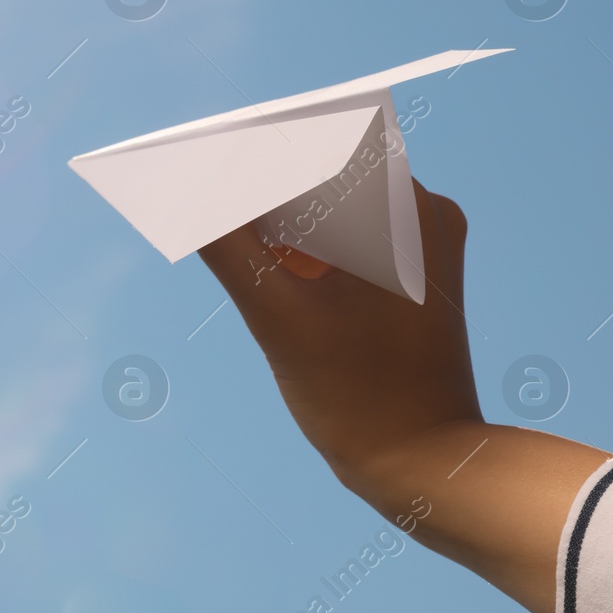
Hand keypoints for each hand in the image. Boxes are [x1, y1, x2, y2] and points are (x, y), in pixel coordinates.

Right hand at [197, 178, 481, 486]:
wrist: (426, 464)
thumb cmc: (357, 399)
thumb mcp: (277, 318)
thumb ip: (228, 247)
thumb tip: (185, 194)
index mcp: (402, 209)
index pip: (312, 148)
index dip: (247, 154)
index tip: (194, 165)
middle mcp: (423, 210)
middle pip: (322, 169)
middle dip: (258, 181)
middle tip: (198, 195)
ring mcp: (424, 240)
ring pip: (334, 199)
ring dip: (279, 211)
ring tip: (225, 227)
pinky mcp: (416, 269)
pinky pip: (352, 230)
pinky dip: (307, 239)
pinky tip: (268, 262)